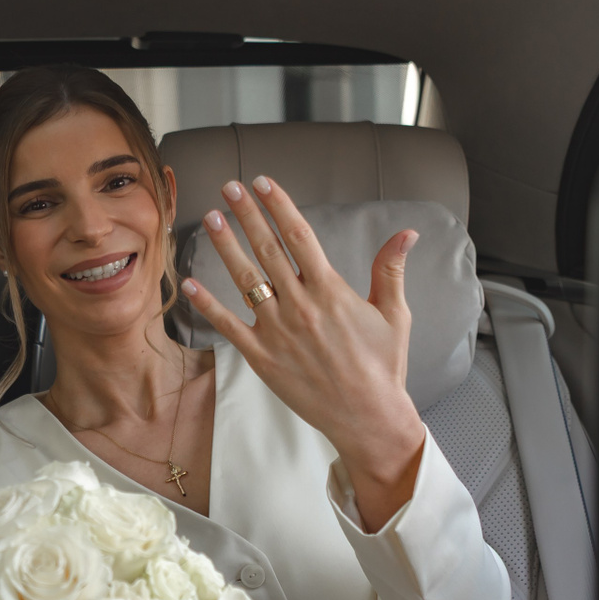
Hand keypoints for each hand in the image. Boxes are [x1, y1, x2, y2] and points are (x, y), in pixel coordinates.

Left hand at [182, 176, 425, 530]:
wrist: (367, 416)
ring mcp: (278, 331)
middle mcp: (300, 306)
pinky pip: (228, 326)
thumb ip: (391, 269)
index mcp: (331, 291)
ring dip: (226, 246)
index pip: (300, 236)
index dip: (279, 205)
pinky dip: (208, 304)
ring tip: (211, 218)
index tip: (264, 183)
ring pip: (245, 280)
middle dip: (247, 215)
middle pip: (268, 249)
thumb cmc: (382, 365)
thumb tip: (407, 233)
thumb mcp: (394, 314)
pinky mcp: (262, 358)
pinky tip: (191, 282)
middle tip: (230, 187)